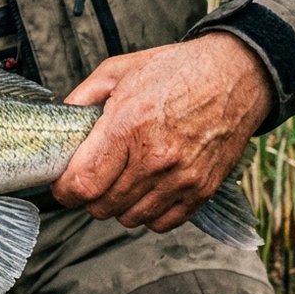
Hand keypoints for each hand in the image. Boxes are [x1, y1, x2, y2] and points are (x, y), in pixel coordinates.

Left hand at [50, 32, 272, 231]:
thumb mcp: (117, 71)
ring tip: (122, 181)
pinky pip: (162, 223)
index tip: (63, 184)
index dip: (65, 190)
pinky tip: (147, 190)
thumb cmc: (176, 70)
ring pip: (130, 218)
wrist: (235, 74)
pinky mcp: (202, 190)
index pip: (83, 183)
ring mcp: (182, 178)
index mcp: (128, 126)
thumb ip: (81, 99)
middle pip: (102, 206)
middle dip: (89, 197)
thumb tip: (59, 124)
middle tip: (93, 178)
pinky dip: (149, 213)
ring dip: (118, 205)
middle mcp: (155, 158)